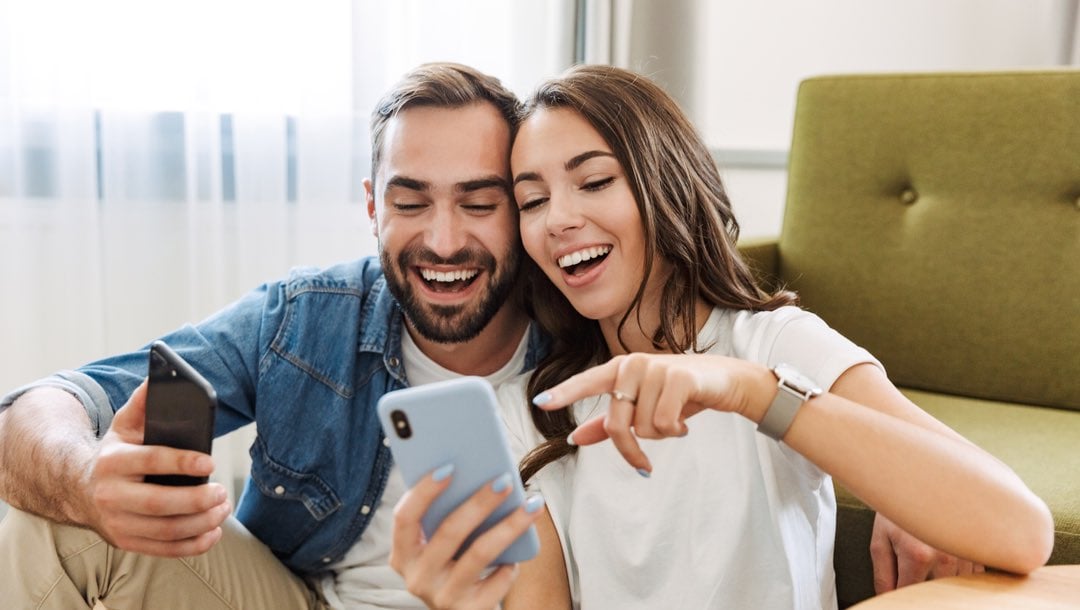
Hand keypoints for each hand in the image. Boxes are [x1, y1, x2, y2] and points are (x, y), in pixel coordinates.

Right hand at [83, 380, 230, 556]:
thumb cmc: (115, 454)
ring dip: (201, 523)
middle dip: (196, 500)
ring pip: (165, 531)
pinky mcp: (125, 542)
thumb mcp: (123, 426)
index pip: (150, 461)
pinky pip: (163, 550)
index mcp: (113, 462)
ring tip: (222, 507)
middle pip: (158, 504)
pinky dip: (192, 545)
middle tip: (222, 492)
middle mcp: (111, 495)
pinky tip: (212, 532)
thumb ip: (143, 403)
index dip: (182, 463)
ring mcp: (116, 523)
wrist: (79, 489)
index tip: (210, 463)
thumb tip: (160, 377)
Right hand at [390, 467, 544, 609]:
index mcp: (403, 554)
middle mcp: (418, 577)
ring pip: (479, 553)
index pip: (405, 518)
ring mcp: (442, 597)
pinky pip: (497, 581)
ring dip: (509, 525)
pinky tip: (520, 552)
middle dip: (480, 502)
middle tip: (505, 481)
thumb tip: (480, 474)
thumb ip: (445, 516)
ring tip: (531, 505)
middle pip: (449, 531)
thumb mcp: (439, 545)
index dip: (423, 492)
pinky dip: (511, 564)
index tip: (450, 468)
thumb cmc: (454, 564)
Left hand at [534, 353, 772, 473]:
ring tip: (675, 421)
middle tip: (644, 463)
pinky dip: (675, 430)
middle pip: (617, 423)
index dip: (563, 393)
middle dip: (631, 449)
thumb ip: (608, 423)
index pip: (586, 382)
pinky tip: (686, 420)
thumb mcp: (643, 407)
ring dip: (661, 435)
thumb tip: (575, 439)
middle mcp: (633, 364)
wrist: (727, 380)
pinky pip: (664, 423)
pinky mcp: (678, 378)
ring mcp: (656, 368)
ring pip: (644, 427)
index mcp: (620, 369)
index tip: (540, 403)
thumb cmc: (681, 394)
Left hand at [870, 512, 983, 592]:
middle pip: (934, 594)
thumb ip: (882, 575)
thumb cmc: (898, 509)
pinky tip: (947, 557)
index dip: (899, 597)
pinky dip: (960, 575)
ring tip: (928, 557)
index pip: (909, 595)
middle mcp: (947, 557)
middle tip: (912, 570)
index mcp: (918, 555)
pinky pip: (973, 576)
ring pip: (954, 587)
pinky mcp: (979, 549)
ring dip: (941, 582)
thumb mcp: (880, 540)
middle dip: (921, 589)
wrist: (922, 478)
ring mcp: (966, 553)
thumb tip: (887, 599)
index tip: (896, 590)